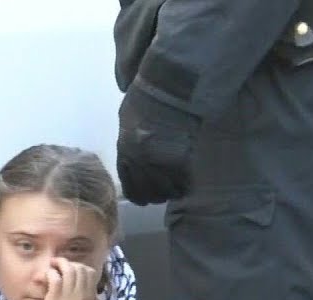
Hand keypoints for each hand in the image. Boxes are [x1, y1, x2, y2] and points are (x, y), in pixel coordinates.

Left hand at [37, 258, 99, 299]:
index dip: (79, 268)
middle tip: (58, 266)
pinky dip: (49, 273)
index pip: (90, 273)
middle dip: (69, 263)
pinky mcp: (56, 297)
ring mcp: (70, 294)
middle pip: (80, 267)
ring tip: (51, 267)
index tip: (70, 271)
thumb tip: (91, 295)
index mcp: (92, 298)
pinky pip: (54, 275)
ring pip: (69, 267)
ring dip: (58, 264)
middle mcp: (84, 294)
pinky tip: (45, 278)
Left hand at [116, 85, 199, 205]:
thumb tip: (133, 157)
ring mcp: (162, 163)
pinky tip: (186, 179)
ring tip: (176, 185)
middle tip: (163, 192)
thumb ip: (129, 144)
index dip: (139, 196)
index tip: (145, 197)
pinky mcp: (182, 160)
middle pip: (149, 195)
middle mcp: (142, 163)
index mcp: (126, 153)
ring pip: (167, 192)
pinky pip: (184, 183)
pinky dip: (185, 184)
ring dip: (171, 192)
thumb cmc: (145, 99)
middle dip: (156, 196)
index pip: (131, 188)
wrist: (167, 89)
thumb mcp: (127, 122)